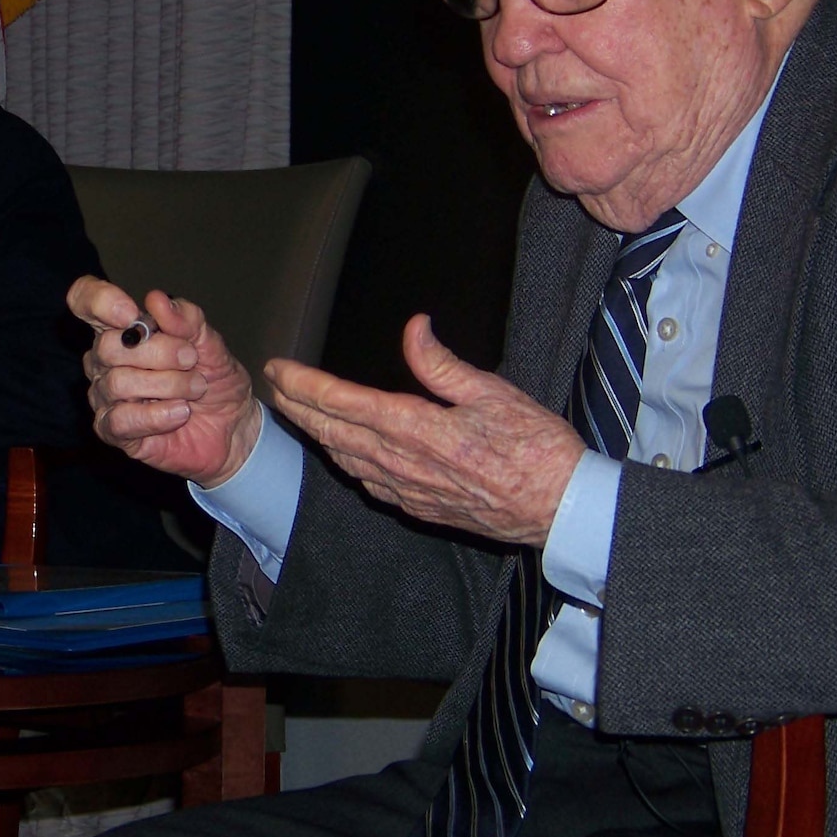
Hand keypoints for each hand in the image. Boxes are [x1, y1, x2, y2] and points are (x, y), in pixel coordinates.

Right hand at [67, 277, 262, 487]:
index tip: (131, 314)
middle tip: (191, 360)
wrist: (232, 426)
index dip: (100, 301)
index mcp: (124, 329)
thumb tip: (156, 300)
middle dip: (158, 352)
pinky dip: (157, 415)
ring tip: (195, 389)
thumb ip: (186, 319)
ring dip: (167, 385)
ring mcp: (106, 396)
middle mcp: (106, 360)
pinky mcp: (112, 430)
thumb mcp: (211, 343)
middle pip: (108, 346)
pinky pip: (120, 420)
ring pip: (118, 383)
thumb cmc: (214, 379)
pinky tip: (180, 412)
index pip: (85, 301)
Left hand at [264, 315, 585, 547]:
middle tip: (276, 385)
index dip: (305, 384)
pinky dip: (345, 460)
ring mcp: (407, 490)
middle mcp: (403, 463)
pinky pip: (368, 482)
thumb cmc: (536, 448)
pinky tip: (341, 451)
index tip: (279, 368)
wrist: (560, 509)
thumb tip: (413, 327)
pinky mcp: (419, 508)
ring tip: (298, 412)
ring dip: (317, 434)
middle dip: (298, 407)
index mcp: (417, 429)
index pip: (344, 402)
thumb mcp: (493, 392)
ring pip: (345, 459)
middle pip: (333, 432)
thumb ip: (442, 364)